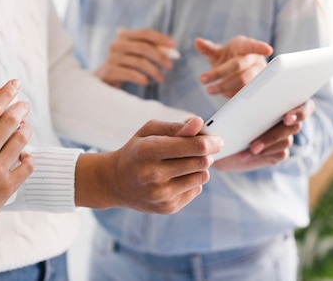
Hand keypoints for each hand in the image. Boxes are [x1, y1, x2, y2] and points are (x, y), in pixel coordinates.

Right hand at [0, 79, 33, 235]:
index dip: (5, 93)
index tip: (14, 84)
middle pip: (10, 121)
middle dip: (21, 108)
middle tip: (24, 104)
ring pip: (21, 140)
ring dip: (27, 129)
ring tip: (26, 126)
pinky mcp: (7, 186)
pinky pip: (27, 165)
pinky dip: (29, 157)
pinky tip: (26, 154)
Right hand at [78, 117, 221, 213]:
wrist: (115, 182)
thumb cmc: (136, 151)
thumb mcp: (149, 131)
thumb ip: (176, 126)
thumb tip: (199, 123)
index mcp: (148, 150)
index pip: (194, 147)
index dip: (211, 141)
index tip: (217, 139)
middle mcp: (153, 174)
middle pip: (201, 162)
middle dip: (207, 153)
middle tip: (202, 149)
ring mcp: (160, 194)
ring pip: (202, 177)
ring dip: (200, 167)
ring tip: (186, 163)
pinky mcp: (167, 208)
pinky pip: (196, 190)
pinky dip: (192, 181)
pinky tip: (177, 177)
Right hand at [94, 28, 175, 86]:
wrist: (103, 79)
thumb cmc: (124, 65)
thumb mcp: (135, 54)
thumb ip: (151, 49)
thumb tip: (171, 49)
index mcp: (124, 36)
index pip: (144, 33)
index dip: (160, 38)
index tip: (173, 44)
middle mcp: (116, 44)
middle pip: (143, 48)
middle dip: (160, 57)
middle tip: (170, 66)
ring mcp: (112, 57)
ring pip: (139, 62)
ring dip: (154, 71)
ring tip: (161, 79)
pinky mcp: (110, 71)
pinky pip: (130, 74)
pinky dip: (142, 78)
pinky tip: (147, 82)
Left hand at [195, 36, 272, 97]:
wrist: (237, 71)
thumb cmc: (229, 58)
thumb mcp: (218, 52)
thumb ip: (208, 48)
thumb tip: (197, 42)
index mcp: (244, 46)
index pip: (252, 46)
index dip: (260, 47)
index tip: (268, 49)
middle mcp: (254, 59)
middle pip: (238, 66)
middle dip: (219, 73)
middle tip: (202, 79)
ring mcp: (258, 73)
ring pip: (244, 81)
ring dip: (225, 86)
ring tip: (210, 90)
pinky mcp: (257, 87)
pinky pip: (247, 92)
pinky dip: (233, 94)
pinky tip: (224, 94)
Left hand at [213, 100, 315, 171]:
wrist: (224, 141)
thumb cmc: (232, 118)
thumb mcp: (237, 107)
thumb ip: (244, 100)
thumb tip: (239, 97)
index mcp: (285, 104)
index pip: (305, 106)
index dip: (299, 112)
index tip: (286, 118)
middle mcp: (289, 121)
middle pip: (294, 127)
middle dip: (274, 135)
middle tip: (259, 141)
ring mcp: (286, 137)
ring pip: (285, 141)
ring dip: (266, 144)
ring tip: (249, 148)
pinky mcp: (279, 152)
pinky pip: (278, 154)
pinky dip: (261, 154)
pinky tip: (245, 155)